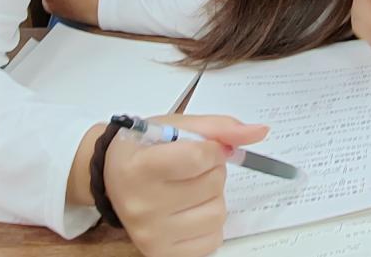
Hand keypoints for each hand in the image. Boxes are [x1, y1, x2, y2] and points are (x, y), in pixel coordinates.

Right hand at [104, 114, 268, 256]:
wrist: (110, 176)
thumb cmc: (145, 147)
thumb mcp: (177, 126)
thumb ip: (219, 127)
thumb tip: (259, 132)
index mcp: (140, 167)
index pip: (199, 157)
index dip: (211, 149)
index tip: (202, 147)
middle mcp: (142, 205)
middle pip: (213, 184)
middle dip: (212, 170)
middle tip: (190, 168)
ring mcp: (151, 234)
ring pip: (218, 212)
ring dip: (213, 196)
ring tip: (189, 187)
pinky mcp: (160, 254)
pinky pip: (212, 240)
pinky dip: (209, 222)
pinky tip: (190, 210)